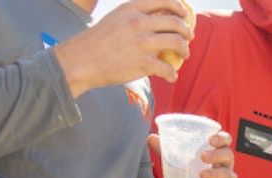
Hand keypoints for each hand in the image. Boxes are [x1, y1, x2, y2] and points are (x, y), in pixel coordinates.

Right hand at [54, 0, 194, 96]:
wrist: (83, 60)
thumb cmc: (99, 40)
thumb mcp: (116, 18)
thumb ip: (135, 16)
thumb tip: (157, 20)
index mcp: (132, 8)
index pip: (164, 1)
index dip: (179, 8)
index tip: (184, 15)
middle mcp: (139, 22)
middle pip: (176, 23)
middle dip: (187, 31)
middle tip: (188, 38)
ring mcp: (143, 43)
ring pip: (177, 43)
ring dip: (185, 51)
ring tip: (184, 55)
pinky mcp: (144, 63)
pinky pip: (168, 69)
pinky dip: (173, 74)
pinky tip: (171, 77)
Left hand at [157, 130, 239, 177]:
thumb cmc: (189, 174)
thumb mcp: (177, 162)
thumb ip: (166, 150)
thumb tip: (150, 137)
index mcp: (216, 151)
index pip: (225, 140)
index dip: (221, 138)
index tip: (211, 138)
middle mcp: (225, 163)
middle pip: (228, 154)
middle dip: (217, 154)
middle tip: (202, 156)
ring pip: (228, 172)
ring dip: (215, 173)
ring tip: (201, 175)